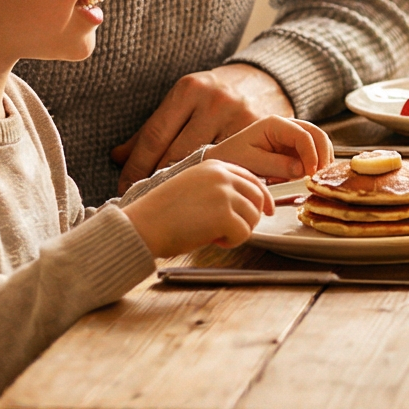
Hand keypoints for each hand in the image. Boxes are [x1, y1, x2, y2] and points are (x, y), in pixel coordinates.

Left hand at [115, 64, 293, 183]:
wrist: (262, 82)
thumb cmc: (213, 97)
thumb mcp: (182, 102)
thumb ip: (153, 129)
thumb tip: (116, 157)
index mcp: (188, 90)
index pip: (154, 135)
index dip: (135, 166)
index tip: (122, 186)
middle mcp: (214, 101)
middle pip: (177, 152)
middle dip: (157, 178)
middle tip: (145, 197)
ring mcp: (238, 117)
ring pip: (204, 163)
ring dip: (186, 183)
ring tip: (171, 198)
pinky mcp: (257, 133)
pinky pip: (230, 164)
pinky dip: (215, 179)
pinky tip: (204, 191)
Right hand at [124, 160, 274, 256]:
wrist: (141, 226)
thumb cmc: (162, 214)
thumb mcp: (193, 188)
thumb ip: (220, 190)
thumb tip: (248, 205)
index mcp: (214, 165)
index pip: (251, 178)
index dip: (262, 197)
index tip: (266, 211)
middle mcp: (222, 175)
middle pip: (258, 197)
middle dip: (251, 217)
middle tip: (231, 230)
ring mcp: (224, 193)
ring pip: (253, 217)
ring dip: (238, 231)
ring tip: (215, 234)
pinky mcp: (224, 215)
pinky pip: (244, 233)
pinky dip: (232, 242)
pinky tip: (213, 240)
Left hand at [207, 116, 329, 182]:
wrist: (224, 159)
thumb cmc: (233, 157)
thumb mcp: (251, 162)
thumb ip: (276, 164)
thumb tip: (301, 169)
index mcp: (275, 124)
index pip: (303, 135)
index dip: (312, 154)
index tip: (311, 173)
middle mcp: (287, 126)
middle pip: (317, 134)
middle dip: (323, 155)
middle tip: (320, 176)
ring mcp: (292, 137)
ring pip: (319, 143)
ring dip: (321, 160)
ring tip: (315, 178)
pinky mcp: (294, 149)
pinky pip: (312, 153)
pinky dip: (315, 164)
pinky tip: (308, 177)